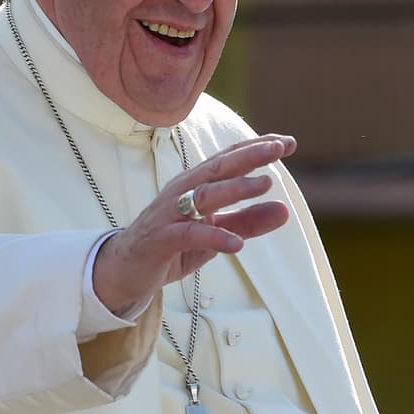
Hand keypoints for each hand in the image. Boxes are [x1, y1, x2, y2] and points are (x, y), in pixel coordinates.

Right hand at [92, 134, 294, 316]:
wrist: (125, 270)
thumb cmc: (171, 246)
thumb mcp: (216, 234)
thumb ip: (248, 222)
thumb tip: (285, 210)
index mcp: (195, 185)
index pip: (228, 159)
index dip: (256, 148)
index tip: (288, 142)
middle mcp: (181, 192)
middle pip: (217, 168)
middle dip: (248, 156)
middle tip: (278, 148)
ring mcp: (169, 214)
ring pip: (203, 195)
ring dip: (234, 188)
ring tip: (265, 185)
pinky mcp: (160, 239)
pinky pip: (188, 235)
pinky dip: (213, 237)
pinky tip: (238, 244)